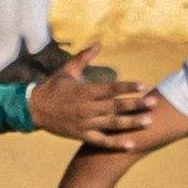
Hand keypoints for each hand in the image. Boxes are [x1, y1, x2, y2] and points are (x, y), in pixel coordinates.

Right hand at [25, 60, 162, 142]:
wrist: (34, 109)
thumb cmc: (53, 87)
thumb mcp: (68, 70)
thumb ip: (84, 57)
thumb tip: (99, 42)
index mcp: (85, 91)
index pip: (111, 88)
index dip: (128, 87)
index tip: (144, 86)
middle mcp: (87, 108)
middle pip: (116, 107)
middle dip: (136, 105)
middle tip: (154, 104)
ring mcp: (85, 123)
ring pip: (112, 124)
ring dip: (131, 124)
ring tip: (148, 122)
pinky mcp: (81, 135)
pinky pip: (101, 142)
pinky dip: (116, 144)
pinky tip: (131, 145)